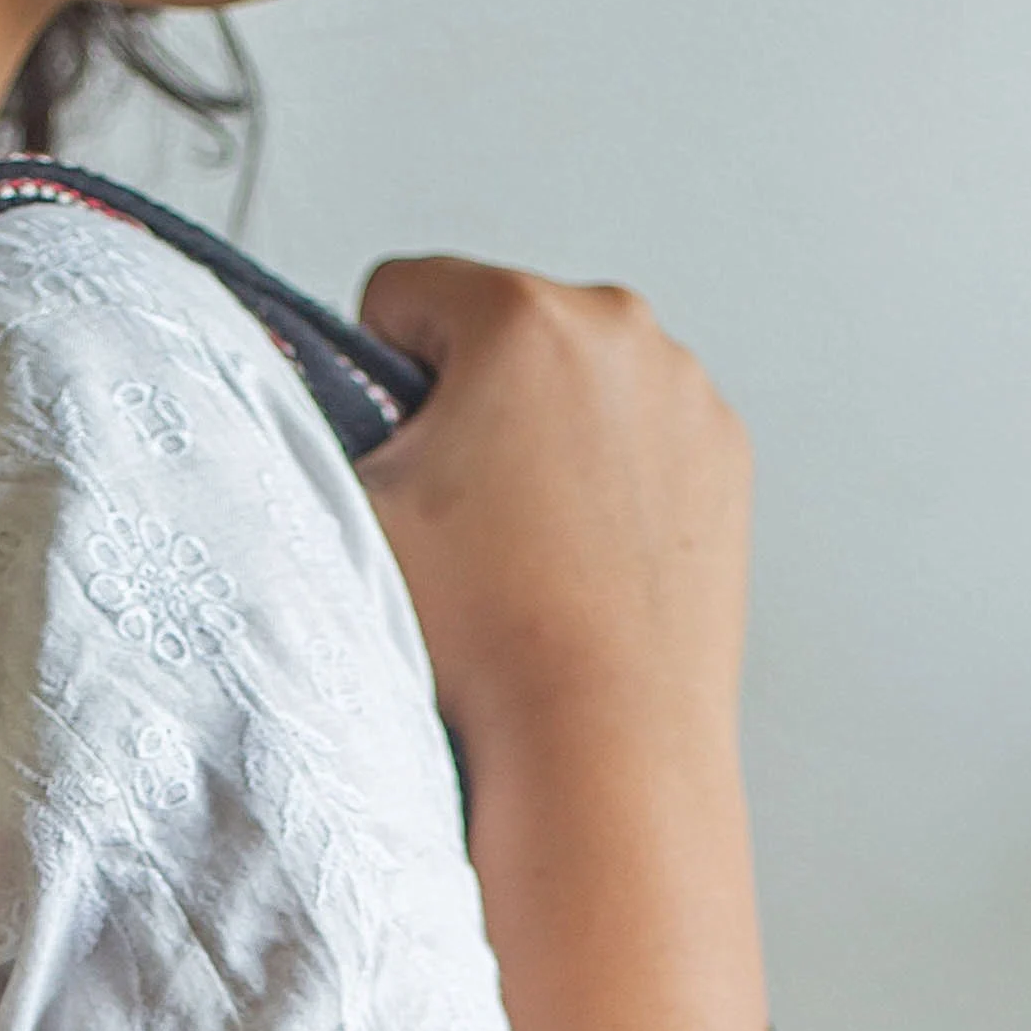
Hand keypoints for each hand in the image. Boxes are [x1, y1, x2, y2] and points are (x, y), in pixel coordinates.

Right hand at [354, 258, 753, 771]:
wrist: (600, 737)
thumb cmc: (480, 635)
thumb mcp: (353, 509)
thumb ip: (315, 420)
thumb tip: (306, 391)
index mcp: (520, 315)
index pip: (403, 293)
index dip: (376, 375)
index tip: (401, 455)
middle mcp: (618, 326)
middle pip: (500, 330)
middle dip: (473, 400)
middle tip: (469, 514)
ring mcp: (684, 389)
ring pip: (576, 380)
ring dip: (545, 433)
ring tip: (532, 543)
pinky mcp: (724, 452)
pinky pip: (641, 432)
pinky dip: (612, 475)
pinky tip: (590, 553)